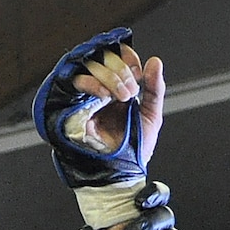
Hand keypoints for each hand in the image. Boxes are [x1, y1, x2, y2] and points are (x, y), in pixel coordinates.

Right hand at [33, 29, 163, 191]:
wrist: (122, 171)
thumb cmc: (134, 149)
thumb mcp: (152, 115)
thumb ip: (155, 88)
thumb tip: (155, 61)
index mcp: (117, 89)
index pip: (117, 57)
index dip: (127, 57)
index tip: (138, 73)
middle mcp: (101, 89)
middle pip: (103, 58)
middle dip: (121, 70)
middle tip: (131, 92)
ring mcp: (87, 97)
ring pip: (90, 66)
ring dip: (110, 76)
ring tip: (122, 97)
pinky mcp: (74, 107)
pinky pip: (77, 83)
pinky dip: (93, 84)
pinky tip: (105, 96)